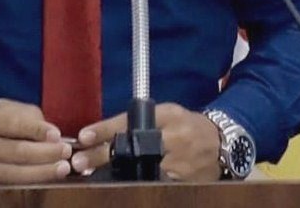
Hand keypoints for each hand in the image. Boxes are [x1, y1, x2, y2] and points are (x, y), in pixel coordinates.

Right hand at [0, 99, 71, 185]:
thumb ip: (18, 114)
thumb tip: (47, 127)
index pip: (11, 124)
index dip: (36, 130)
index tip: (57, 134)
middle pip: (16, 153)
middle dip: (46, 154)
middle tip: (66, 153)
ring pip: (14, 176)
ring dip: (42, 174)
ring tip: (62, 169)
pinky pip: (5, 190)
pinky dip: (27, 188)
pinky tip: (44, 184)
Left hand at [70, 103, 220, 180]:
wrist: (221, 143)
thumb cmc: (186, 125)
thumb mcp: (166, 114)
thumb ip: (138, 121)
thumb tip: (99, 135)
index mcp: (168, 115)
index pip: (131, 121)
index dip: (105, 129)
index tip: (83, 136)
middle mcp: (174, 137)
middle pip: (133, 148)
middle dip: (103, 155)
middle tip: (78, 162)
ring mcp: (180, 162)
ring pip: (141, 169)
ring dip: (114, 173)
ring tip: (91, 176)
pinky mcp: (185, 182)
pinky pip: (156, 184)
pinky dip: (136, 184)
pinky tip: (119, 186)